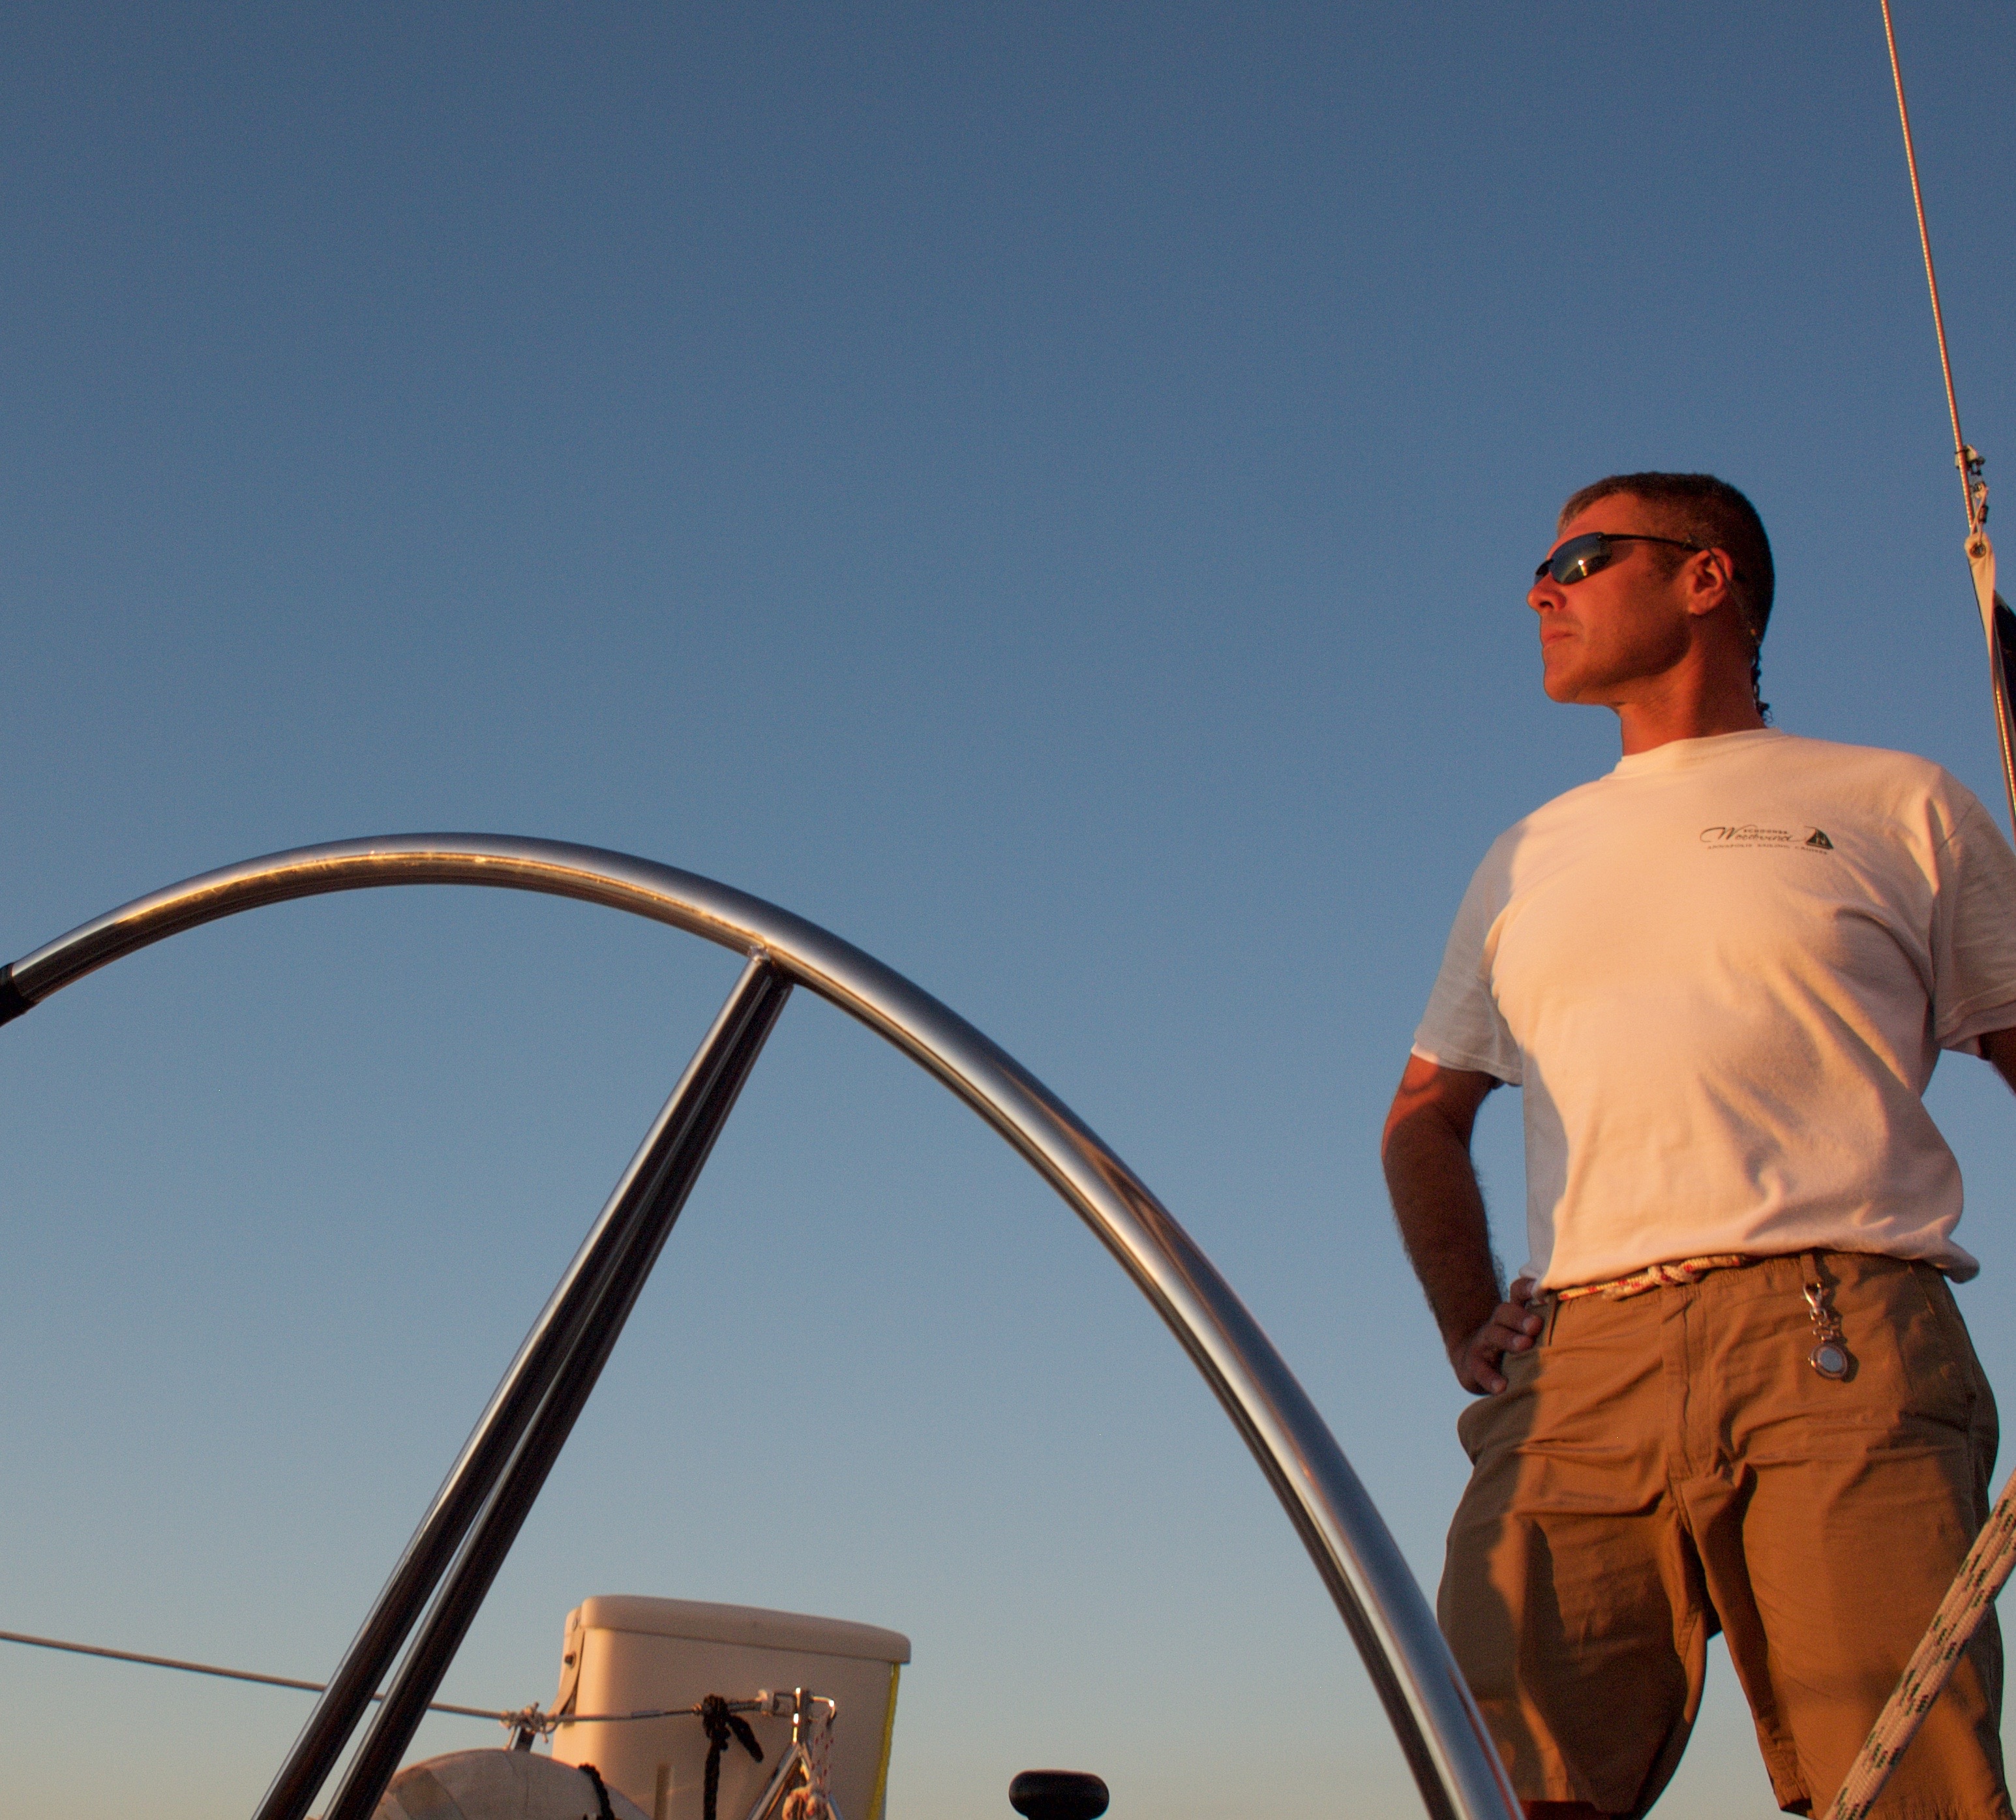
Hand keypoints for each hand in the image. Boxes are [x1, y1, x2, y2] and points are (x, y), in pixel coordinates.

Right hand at [1450, 1280, 1542, 1394]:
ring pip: (1493, 1334)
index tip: (1542, 1290)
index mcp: (1514, 1313)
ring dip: (1509, 1339)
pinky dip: (1491, 1377)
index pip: (1518, 1293)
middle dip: (1520, 1317)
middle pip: (1505, 1311)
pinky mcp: (1474, 1364)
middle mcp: (1498, 1323)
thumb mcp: (1528, 1334)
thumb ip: (1551, 1326)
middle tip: (1536, 1325)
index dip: (1527, 1288)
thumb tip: (1593, 1321)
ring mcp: (1484, 1342)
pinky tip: (1502, 1386)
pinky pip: (1480, 1368)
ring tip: (1524, 1346)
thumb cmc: (1514, 1348)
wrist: (1474, 1362)